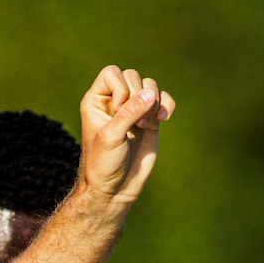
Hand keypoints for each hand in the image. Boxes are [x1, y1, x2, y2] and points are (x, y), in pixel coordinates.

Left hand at [76, 65, 175, 206]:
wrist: (115, 189)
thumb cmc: (103, 164)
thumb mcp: (112, 136)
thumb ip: (130, 112)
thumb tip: (151, 92)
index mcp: (96, 101)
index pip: (111, 73)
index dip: (120, 87)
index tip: (118, 111)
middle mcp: (115, 102)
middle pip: (133, 76)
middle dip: (138, 95)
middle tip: (133, 122)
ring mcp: (133, 110)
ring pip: (150, 86)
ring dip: (152, 102)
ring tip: (145, 124)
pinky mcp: (150, 120)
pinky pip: (163, 99)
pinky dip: (167, 104)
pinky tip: (164, 118)